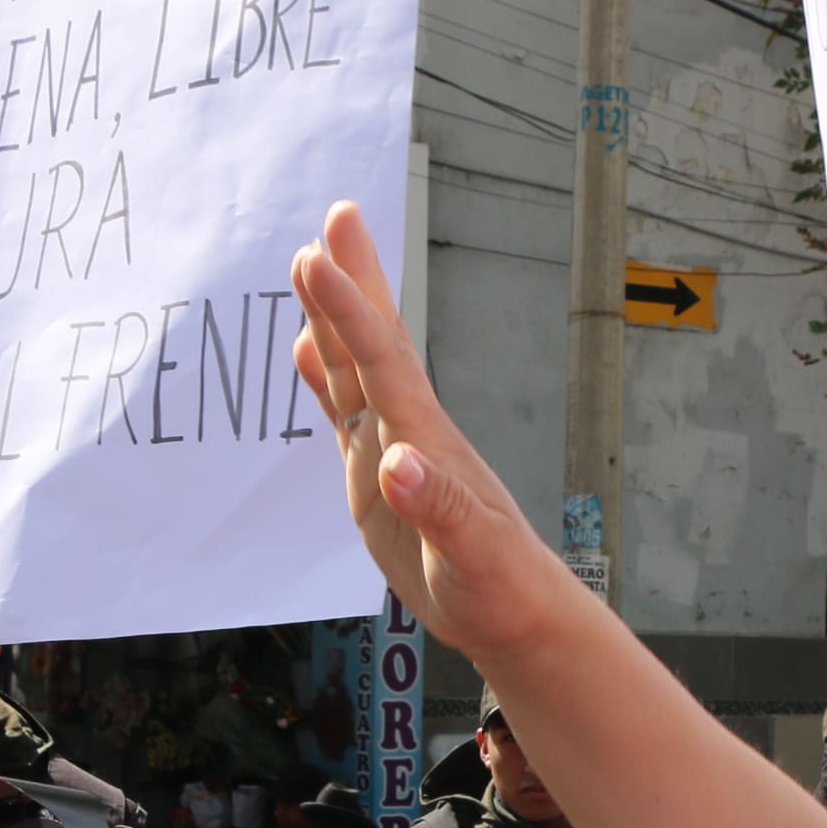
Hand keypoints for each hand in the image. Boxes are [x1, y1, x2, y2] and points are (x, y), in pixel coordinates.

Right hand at [290, 201, 577, 665]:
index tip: (317, 256)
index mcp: (425, 442)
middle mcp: (408, 431)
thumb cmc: (502, 588)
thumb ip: (437, 510)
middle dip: (353, 281)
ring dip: (333, 316)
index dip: (348, 309)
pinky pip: (346, 413)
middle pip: (374, 342)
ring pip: (356, 367)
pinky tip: (310, 348)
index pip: (381, 362)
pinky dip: (326, 377)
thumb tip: (398, 464)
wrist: (517, 612)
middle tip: (338, 215)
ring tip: (309, 260)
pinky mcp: (378, 477)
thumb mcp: (472, 556)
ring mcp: (392, 450)